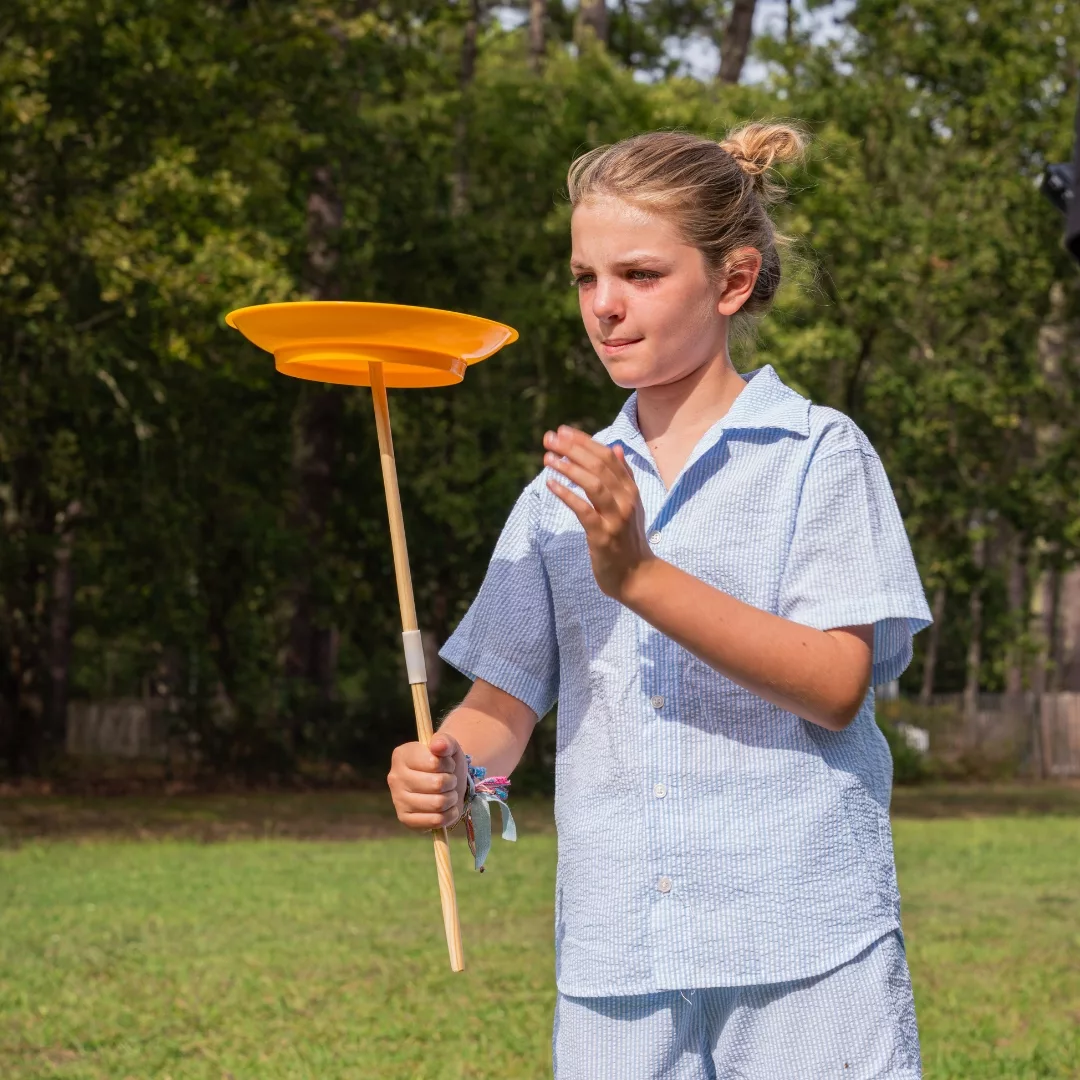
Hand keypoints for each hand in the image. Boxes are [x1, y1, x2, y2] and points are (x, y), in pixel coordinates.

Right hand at [386, 732, 466, 831]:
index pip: (434, 762)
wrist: (445, 781)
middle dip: (451, 782)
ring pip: (438, 804)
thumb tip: (437, 746)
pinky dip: (449, 814)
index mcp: (402, 755)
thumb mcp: (448, 746)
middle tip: (450, 780)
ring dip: (452, 798)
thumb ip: (444, 741)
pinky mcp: (405, 819)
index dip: (448, 764)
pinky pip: (435, 821)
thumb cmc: (444, 761)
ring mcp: (398, 800)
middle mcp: (395, 777)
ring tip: (449, 792)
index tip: (447, 764)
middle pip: (437, 784)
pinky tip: (446, 807)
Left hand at [543, 425, 654, 599]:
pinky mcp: (603, 536)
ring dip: (569, 468)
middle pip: (600, 466)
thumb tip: (616, 448)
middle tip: (550, 439)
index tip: (562, 431)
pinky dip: (567, 495)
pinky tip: (551, 484)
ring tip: (548, 458)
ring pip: (594, 484)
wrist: (636, 576)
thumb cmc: (627, 539)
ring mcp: (615, 518)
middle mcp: (626, 500)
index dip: (584, 441)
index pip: (607, 456)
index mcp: (630, 490)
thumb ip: (623, 476)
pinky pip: (584, 510)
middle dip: (573, 449)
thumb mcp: (630, 504)